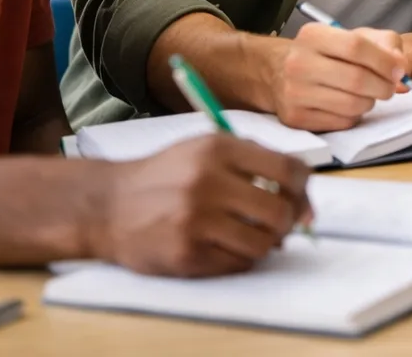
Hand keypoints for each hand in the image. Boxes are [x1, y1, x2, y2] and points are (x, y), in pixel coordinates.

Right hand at [88, 134, 310, 276]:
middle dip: (288, 221)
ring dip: (265, 243)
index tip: (299, 198)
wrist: (108, 205)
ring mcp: (195, 221)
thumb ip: (255, 162)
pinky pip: (237, 263)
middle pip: (280, 211)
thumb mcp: (206, 148)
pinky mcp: (185, 253)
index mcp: (219, 149)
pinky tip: (224, 246)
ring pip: (263, 243)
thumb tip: (303, 200)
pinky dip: (240, 258)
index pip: (288, 170)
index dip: (303, 188)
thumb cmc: (167, 175)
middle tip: (279, 224)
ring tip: (250, 235)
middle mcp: (208, 182)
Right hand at [270, 23, 405, 130]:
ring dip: (370, 102)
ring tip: (368, 95)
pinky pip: (341, 122)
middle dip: (383, 86)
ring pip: (352, 105)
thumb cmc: (324, 53)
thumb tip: (399, 65)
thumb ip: (382, 43)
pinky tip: (348, 105)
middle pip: (356, 79)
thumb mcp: (350, 36)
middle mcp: (299, 63)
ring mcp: (295, 93)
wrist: (277, 72)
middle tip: (390, 88)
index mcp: (313, 35)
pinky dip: (354, 116)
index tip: (399, 70)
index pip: (356, 46)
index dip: (384, 61)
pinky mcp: (295, 118)